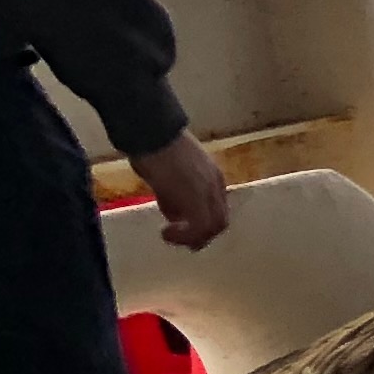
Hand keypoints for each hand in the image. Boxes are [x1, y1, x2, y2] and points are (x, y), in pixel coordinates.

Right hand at [130, 132, 231, 250]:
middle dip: (201, 236)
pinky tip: (165, 232)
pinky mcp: (196, 197)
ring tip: (170, 236)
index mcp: (212, 179)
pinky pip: (199, 227)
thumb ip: (174, 198)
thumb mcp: (168, 177)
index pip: (217, 210)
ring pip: (214, 227)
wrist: (152, 133)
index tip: (182, 229)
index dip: (203, 225)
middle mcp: (216, 186)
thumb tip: (175, 217)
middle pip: (220, 222)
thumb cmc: (154, 149)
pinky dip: (184, 236)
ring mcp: (209, 191)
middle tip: (180, 240)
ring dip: (192, 238)